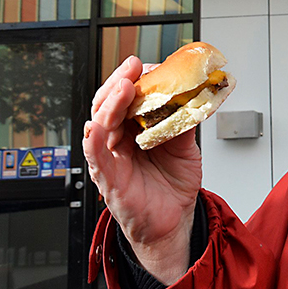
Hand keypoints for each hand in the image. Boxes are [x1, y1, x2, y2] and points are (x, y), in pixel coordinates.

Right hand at [83, 55, 200, 284]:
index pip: (127, 96)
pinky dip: (95, 138)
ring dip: (110, 103)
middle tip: (134, 67)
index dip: (136, 79)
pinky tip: (99, 126)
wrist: (173, 222)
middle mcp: (118, 139)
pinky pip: (95, 154)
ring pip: (99, 123)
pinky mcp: (107, 177)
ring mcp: (110, 157)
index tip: (149, 65)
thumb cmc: (172, 185)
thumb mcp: (185, 148)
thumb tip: (192, 96)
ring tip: (124, 87)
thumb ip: (183, 123)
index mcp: (134, 128)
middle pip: (108, 103)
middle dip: (119, 81)